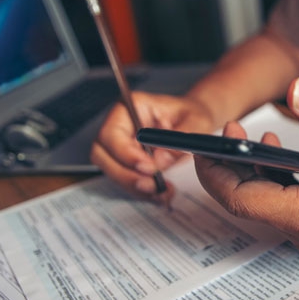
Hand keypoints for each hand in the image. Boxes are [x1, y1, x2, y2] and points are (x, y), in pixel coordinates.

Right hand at [91, 91, 216, 204]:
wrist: (195, 123)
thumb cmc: (193, 115)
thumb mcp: (196, 122)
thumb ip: (179, 138)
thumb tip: (160, 160)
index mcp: (131, 107)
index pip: (111, 133)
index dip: (125, 154)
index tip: (148, 167)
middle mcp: (120, 125)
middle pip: (102, 154)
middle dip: (126, 175)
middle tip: (153, 185)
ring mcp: (119, 145)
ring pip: (111, 170)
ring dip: (134, 185)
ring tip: (162, 190)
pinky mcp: (126, 161)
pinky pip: (124, 179)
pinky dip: (141, 191)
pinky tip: (161, 192)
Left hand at [194, 78, 298, 258]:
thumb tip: (297, 94)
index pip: (245, 200)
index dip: (218, 170)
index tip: (209, 142)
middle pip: (251, 206)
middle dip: (233, 167)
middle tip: (231, 130)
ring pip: (268, 209)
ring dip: (254, 174)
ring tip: (254, 137)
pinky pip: (288, 211)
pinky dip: (276, 183)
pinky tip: (281, 157)